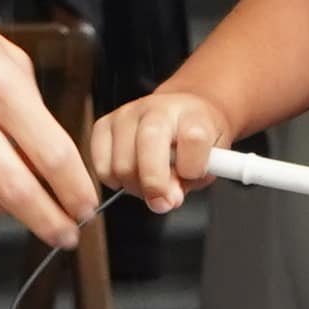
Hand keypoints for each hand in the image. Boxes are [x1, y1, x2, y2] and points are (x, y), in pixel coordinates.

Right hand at [0, 0, 95, 245]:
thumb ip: (28, 105)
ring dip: (4, 203)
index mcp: (0, 85)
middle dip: (49, 222)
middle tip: (64, 235)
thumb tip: (45, 158)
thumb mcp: (2, 53)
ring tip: (10, 187)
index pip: (52, 155)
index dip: (75, 191)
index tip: (84, 207)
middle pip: (18, 193)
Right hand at [87, 85, 235, 215]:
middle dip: (155, 183)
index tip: (192, 176)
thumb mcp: (207, 162)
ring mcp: (127, 114)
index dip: (192, 167)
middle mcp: (157, 109)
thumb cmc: (194, 140)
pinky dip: (113, 180)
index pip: (194, 138)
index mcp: (192, 114)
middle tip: (162, 200)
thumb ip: (190, 182)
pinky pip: (101, 165)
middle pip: (149, 143)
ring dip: (134, 186)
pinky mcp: (103, 125)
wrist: (180, 115)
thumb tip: (166, 199)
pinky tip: (130, 175)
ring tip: (147, 184)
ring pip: (121, 163)